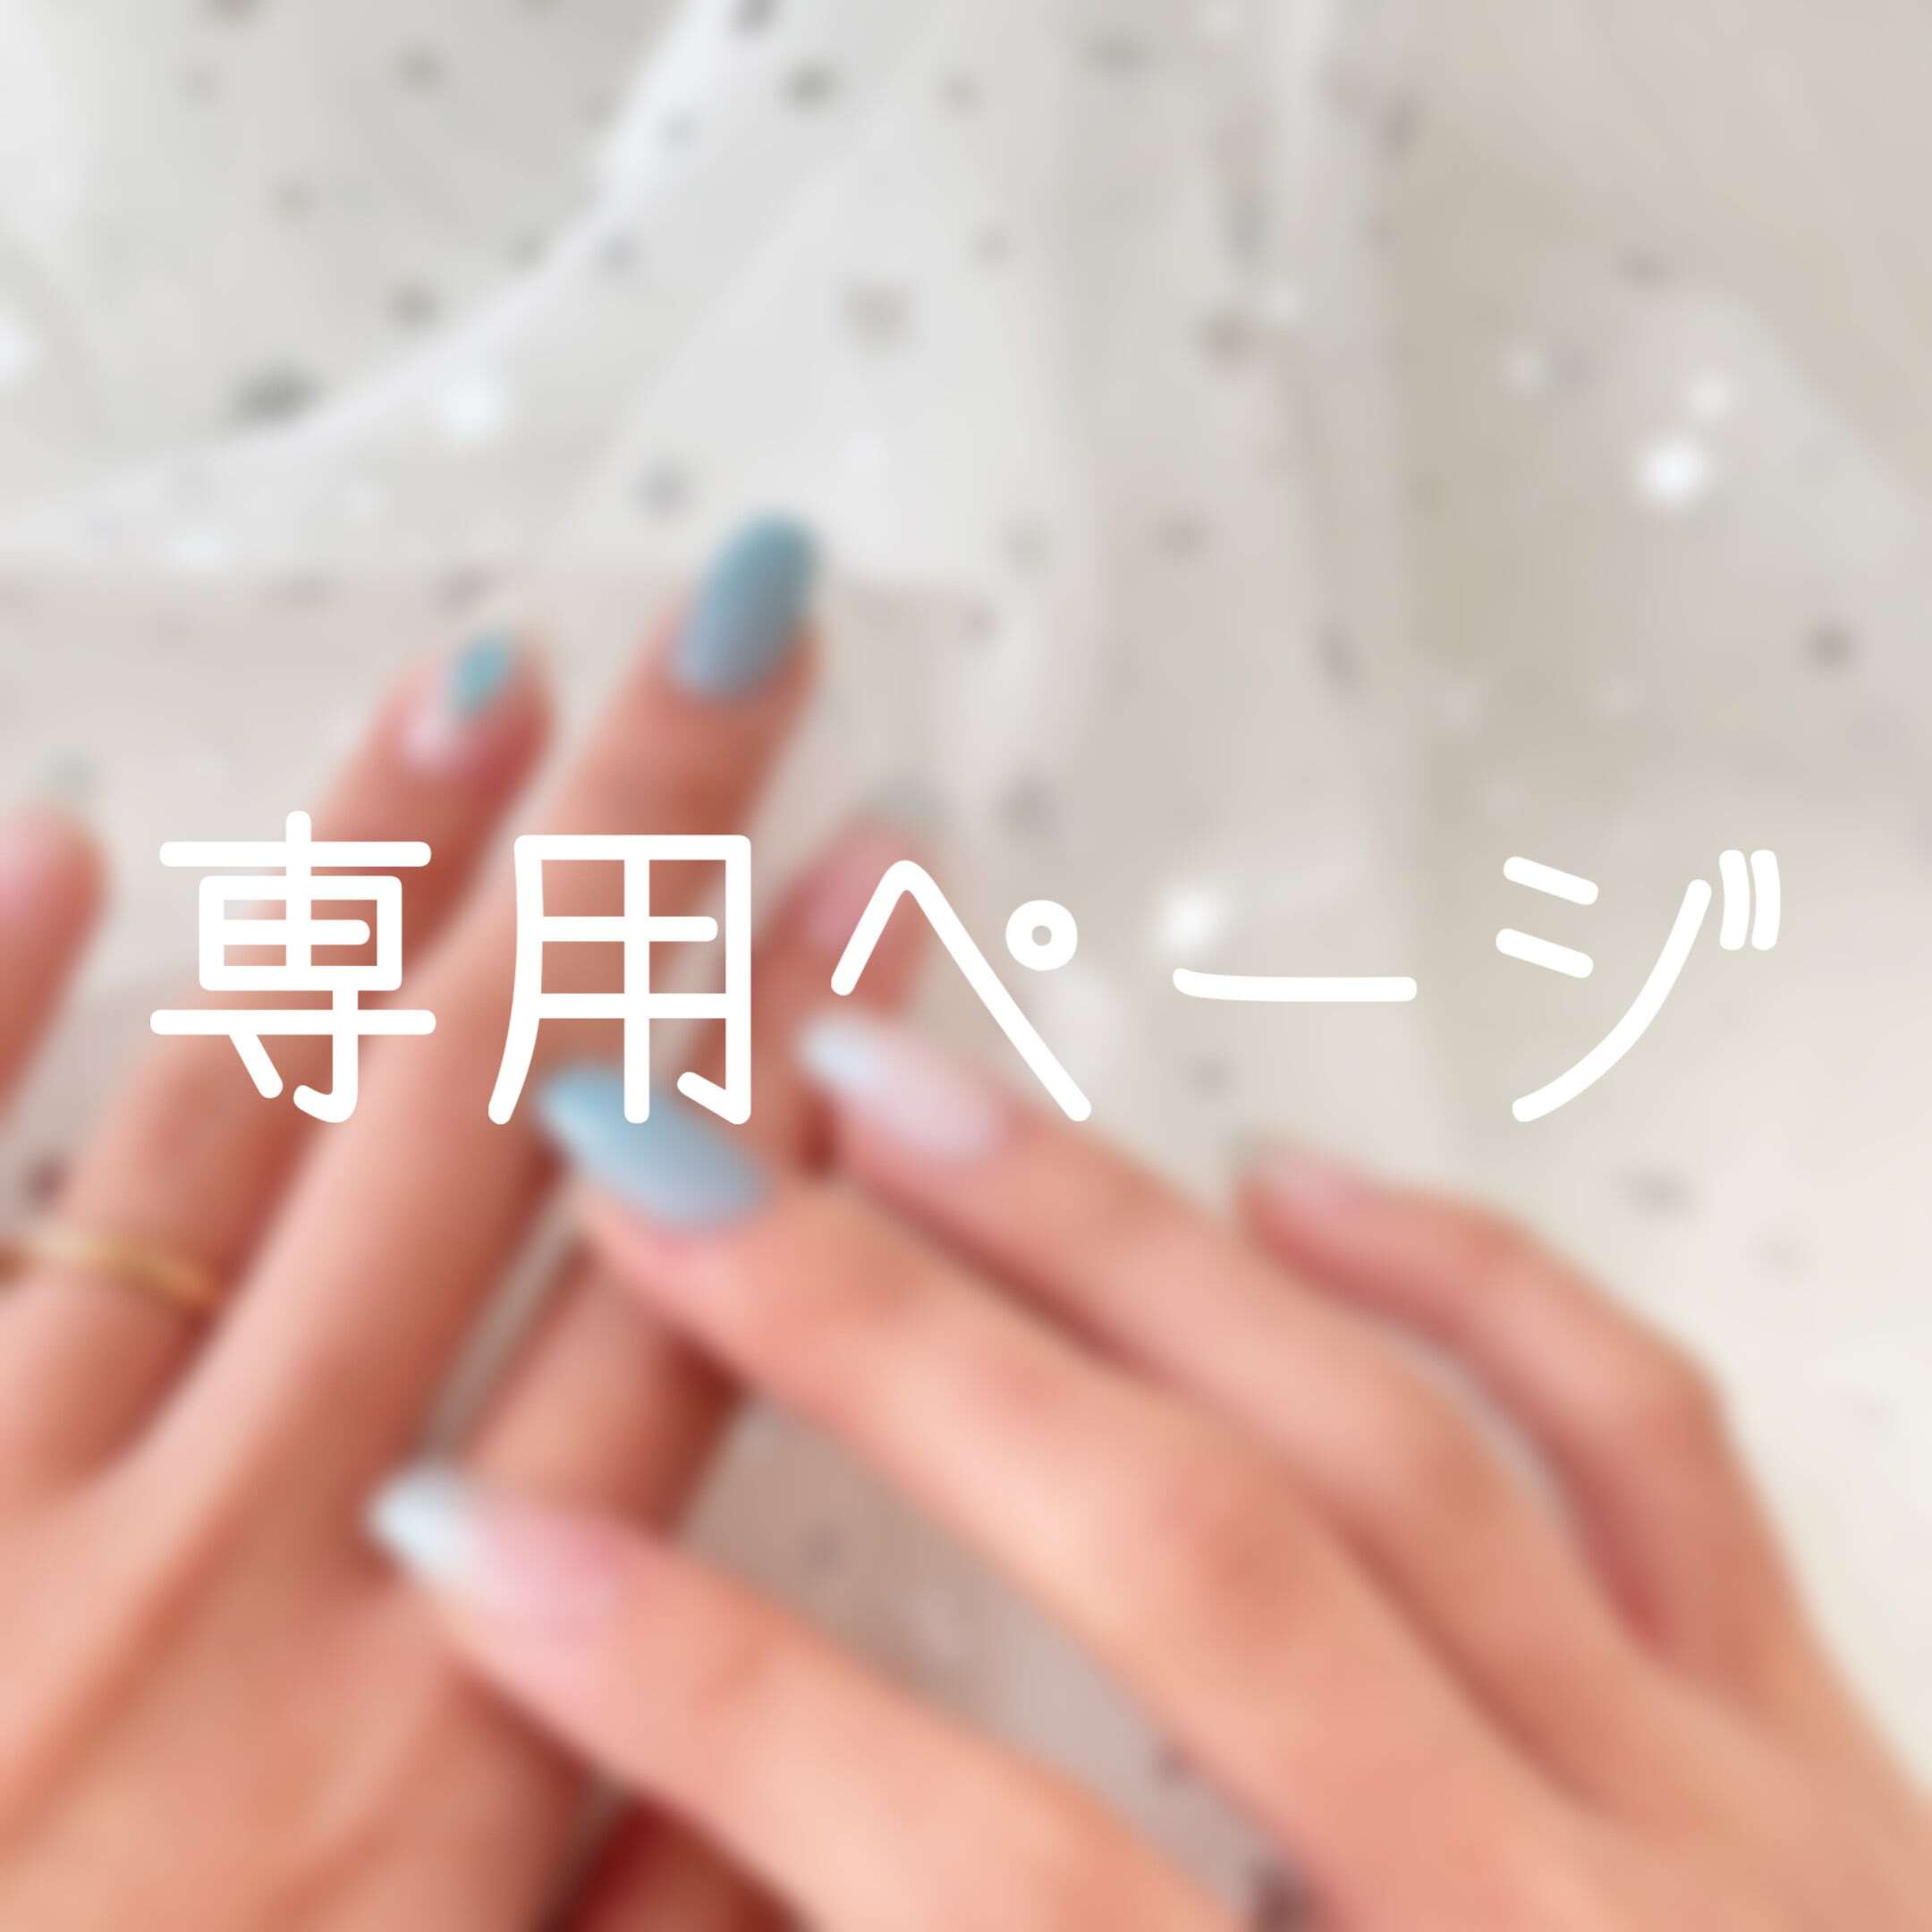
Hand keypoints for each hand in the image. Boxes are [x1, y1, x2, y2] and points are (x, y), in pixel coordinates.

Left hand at [0, 521, 920, 1928]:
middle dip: (640, 855)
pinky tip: (63, 835)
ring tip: (489, 673)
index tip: (875, 859)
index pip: (686, 1306)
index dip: (796, 1058)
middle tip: (735, 635)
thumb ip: (663, 1917)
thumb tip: (809, 1745)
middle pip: (496, 1131)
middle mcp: (240, 1584)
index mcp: (443, 1742)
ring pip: (230, 1122)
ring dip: (372, 877)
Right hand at [376, 1015, 1931, 1929]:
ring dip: (1109, 1244)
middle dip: (887, 1348)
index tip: (489, 1540)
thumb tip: (700, 1889)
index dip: (709, 1695)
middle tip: (676, 1180)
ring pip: (1375, 1439)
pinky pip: (1640, 1433)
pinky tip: (1294, 1176)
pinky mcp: (1819, 1726)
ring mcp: (1724, 1805)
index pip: (985, 1880)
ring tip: (912, 1100)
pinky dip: (1464, 1275)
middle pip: (1180, 1565)